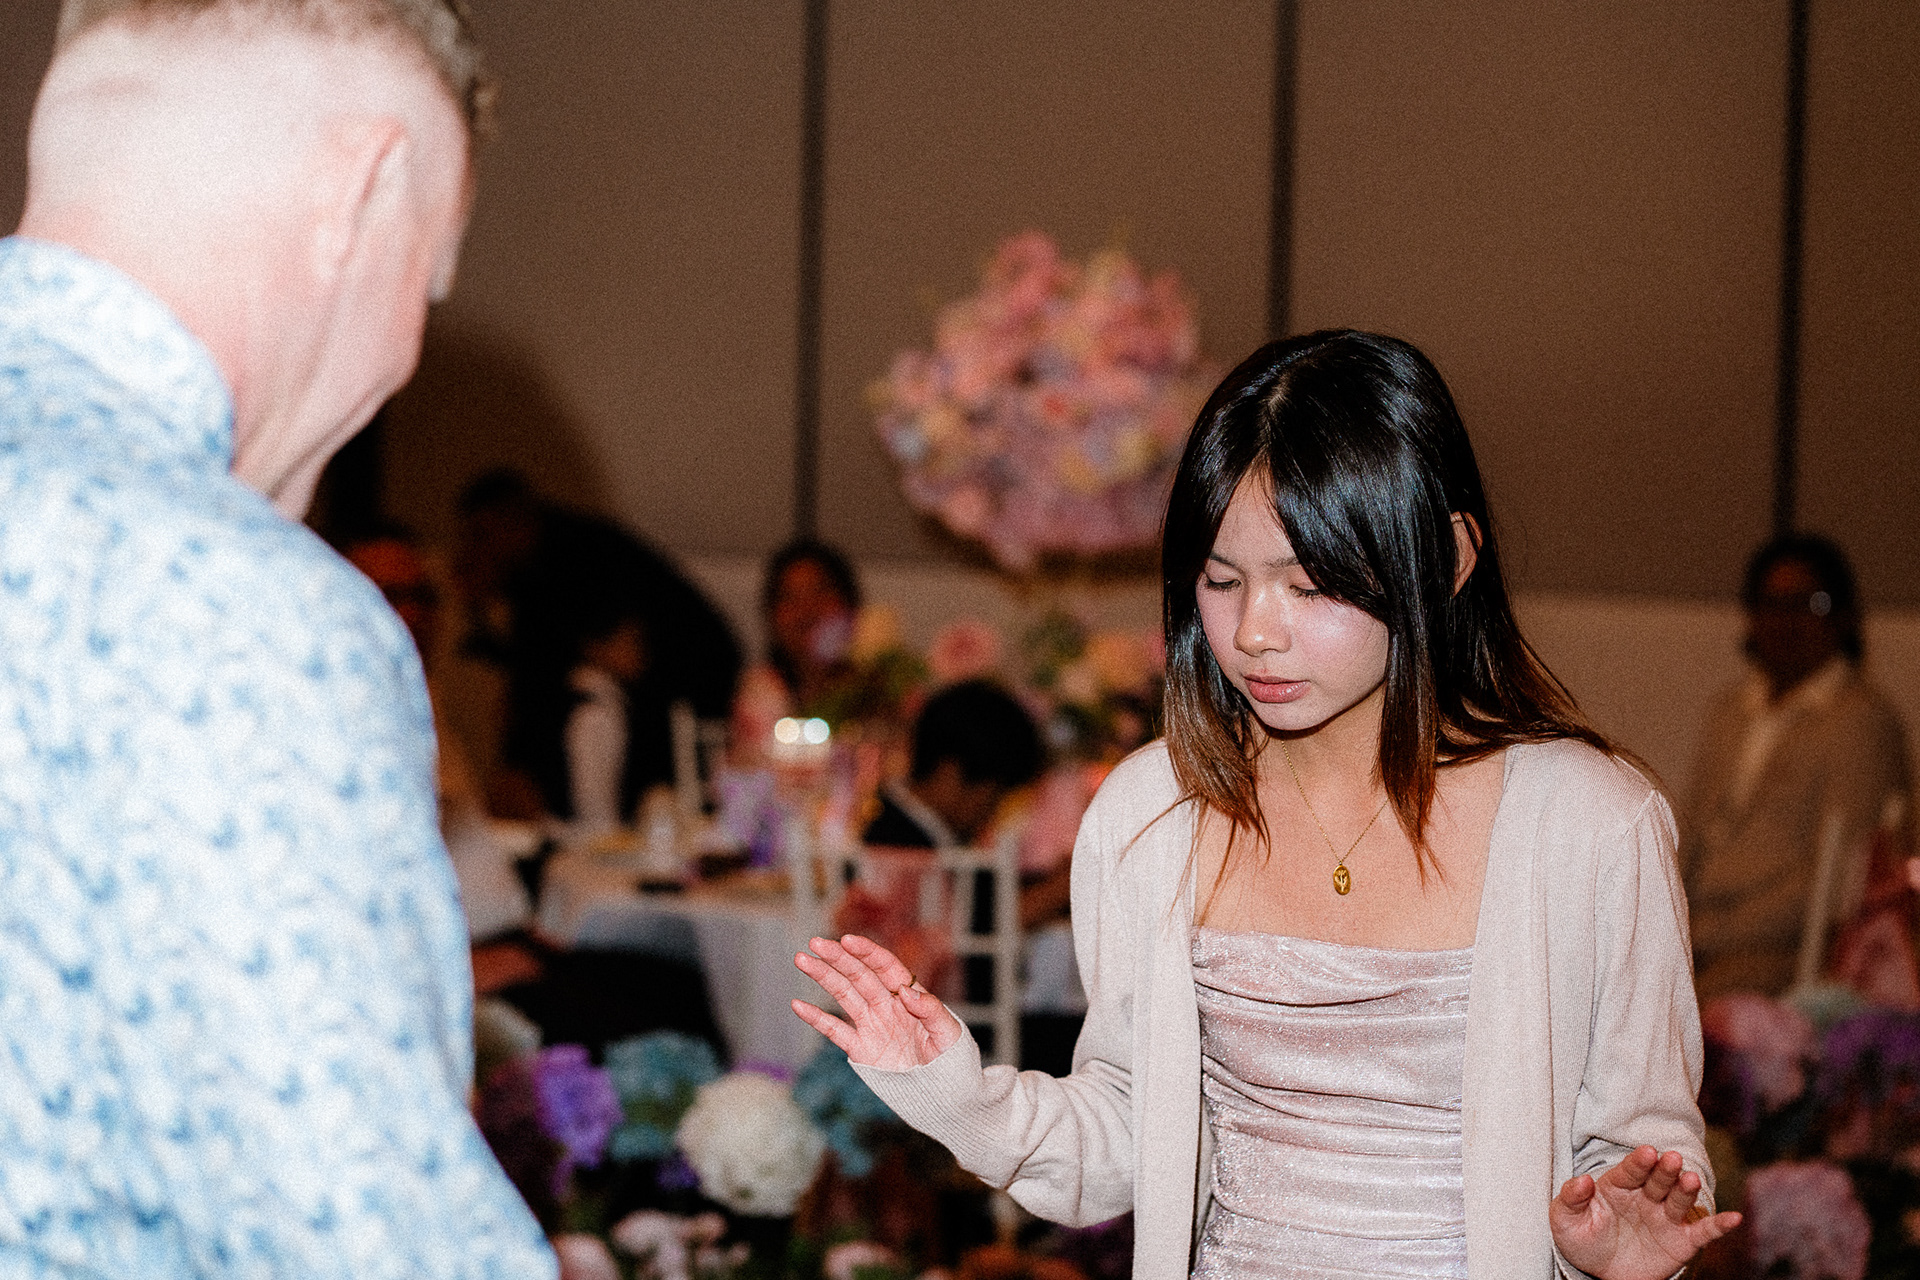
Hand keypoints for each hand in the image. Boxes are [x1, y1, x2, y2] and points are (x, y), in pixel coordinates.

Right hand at [791, 934, 959, 1070]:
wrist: (943, 1093)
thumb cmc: (952, 1059)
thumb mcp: (949, 1033)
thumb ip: (930, 1010)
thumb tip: (907, 992)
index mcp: (909, 997)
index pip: (885, 967)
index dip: (866, 952)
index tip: (848, 940)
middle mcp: (886, 1006)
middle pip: (858, 975)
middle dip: (837, 958)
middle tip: (815, 942)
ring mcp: (872, 1026)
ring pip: (843, 995)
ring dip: (823, 977)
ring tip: (801, 959)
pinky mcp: (861, 1050)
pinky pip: (835, 1031)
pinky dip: (816, 1018)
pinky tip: (797, 1005)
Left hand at [1549, 1146, 1741, 1279]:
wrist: (1599, 1271)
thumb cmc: (1582, 1238)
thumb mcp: (1565, 1219)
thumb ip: (1570, 1198)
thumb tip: (1581, 1180)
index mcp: (1617, 1186)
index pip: (1630, 1170)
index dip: (1639, 1162)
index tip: (1647, 1152)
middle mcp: (1645, 1196)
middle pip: (1658, 1180)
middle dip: (1665, 1170)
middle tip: (1671, 1159)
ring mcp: (1665, 1217)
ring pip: (1679, 1199)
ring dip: (1686, 1190)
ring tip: (1690, 1180)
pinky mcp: (1681, 1240)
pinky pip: (1703, 1231)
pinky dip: (1720, 1225)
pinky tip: (1734, 1218)